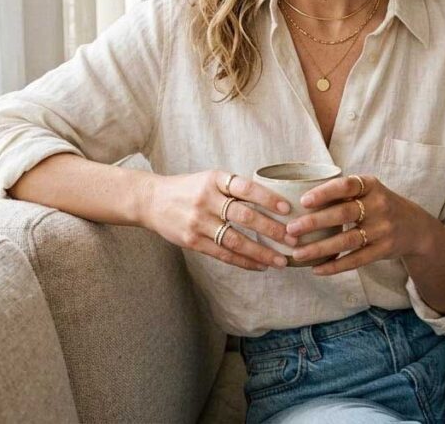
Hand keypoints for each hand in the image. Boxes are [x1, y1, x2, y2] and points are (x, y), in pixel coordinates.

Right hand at [144, 170, 297, 270]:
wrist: (152, 201)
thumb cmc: (188, 189)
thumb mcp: (209, 179)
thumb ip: (234, 188)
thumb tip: (272, 200)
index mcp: (214, 179)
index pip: (246, 188)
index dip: (267, 198)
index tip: (287, 209)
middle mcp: (206, 200)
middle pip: (244, 215)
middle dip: (271, 229)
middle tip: (292, 239)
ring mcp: (198, 222)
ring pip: (235, 239)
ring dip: (261, 252)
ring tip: (280, 260)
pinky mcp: (192, 241)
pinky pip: (223, 254)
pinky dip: (244, 261)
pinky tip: (260, 266)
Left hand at [284, 174, 431, 275]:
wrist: (415, 228)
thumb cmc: (378, 205)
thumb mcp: (368, 190)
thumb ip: (342, 192)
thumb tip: (297, 197)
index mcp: (371, 185)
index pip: (346, 186)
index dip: (324, 193)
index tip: (302, 201)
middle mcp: (379, 205)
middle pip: (343, 214)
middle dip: (314, 222)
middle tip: (290, 230)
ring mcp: (383, 229)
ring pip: (347, 240)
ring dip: (319, 248)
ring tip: (297, 254)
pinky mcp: (383, 250)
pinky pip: (356, 260)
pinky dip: (335, 266)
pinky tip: (316, 269)